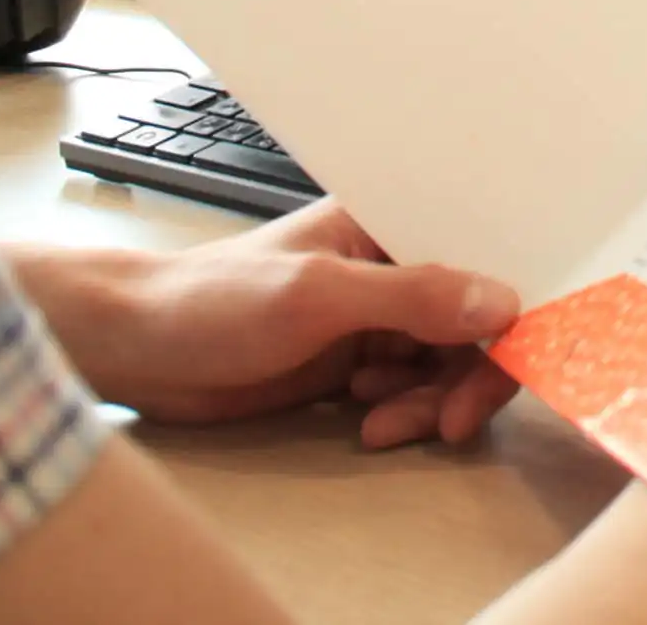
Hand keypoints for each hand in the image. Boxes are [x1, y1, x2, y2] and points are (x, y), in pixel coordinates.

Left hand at [12, 199, 523, 446]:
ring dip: (428, 401)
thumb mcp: (317, 296)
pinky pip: (410, 389)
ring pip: (444, 363)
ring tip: (383, 421)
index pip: (478, 259)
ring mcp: (374, 315)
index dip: (504, 311)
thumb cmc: (212, 301)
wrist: (135, 350)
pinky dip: (402, 411)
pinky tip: (364, 420)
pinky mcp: (353, 360)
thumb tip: (501, 303)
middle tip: (452, 423)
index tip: (511, 361)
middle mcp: (391, 263)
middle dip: (467, 375)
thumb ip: (411, 296)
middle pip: (471, 321)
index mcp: (389, 222)